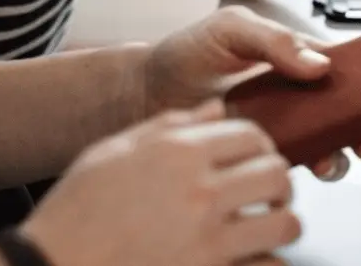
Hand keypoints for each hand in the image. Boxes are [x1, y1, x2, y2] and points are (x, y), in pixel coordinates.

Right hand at [22, 100, 298, 265]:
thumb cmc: (76, 211)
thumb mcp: (113, 151)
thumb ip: (170, 125)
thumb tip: (217, 110)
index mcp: (178, 153)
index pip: (252, 135)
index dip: (259, 146)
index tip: (254, 159)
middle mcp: (200, 193)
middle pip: (277, 174)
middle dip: (277, 182)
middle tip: (266, 193)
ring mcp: (208, 241)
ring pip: (285, 224)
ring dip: (279, 224)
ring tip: (264, 228)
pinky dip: (268, 264)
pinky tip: (251, 259)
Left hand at [142, 7, 360, 178]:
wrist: (149, 91)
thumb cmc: (191, 51)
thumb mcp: (232, 29)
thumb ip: (275, 41)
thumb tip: (318, 64)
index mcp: (304, 55)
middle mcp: (304, 90)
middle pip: (360, 108)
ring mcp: (291, 122)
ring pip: (338, 140)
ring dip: (348, 150)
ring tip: (339, 154)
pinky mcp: (273, 148)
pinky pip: (307, 160)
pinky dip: (318, 165)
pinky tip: (311, 163)